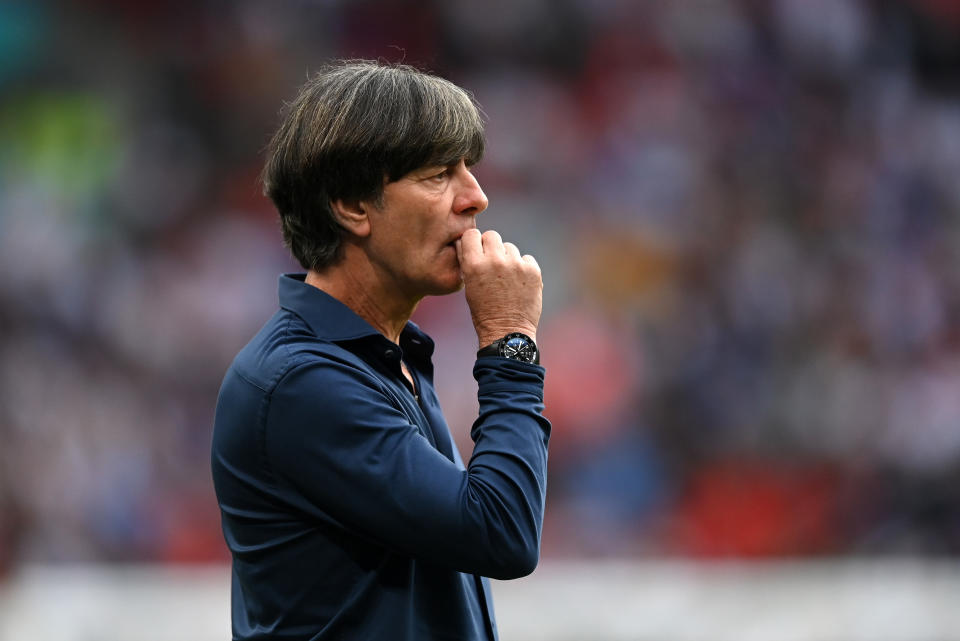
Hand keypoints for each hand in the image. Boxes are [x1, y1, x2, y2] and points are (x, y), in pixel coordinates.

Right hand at [456, 229, 541, 347]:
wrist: (507, 332)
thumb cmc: (483, 311)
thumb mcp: (468, 285)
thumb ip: (468, 262)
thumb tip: (465, 242)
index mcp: (474, 264)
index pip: (471, 234)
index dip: (473, 242)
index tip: (476, 251)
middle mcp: (495, 261)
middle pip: (492, 235)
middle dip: (491, 246)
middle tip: (492, 263)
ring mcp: (515, 264)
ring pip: (509, 247)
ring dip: (507, 258)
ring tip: (506, 278)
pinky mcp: (533, 270)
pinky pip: (526, 258)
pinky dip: (523, 267)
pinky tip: (519, 283)